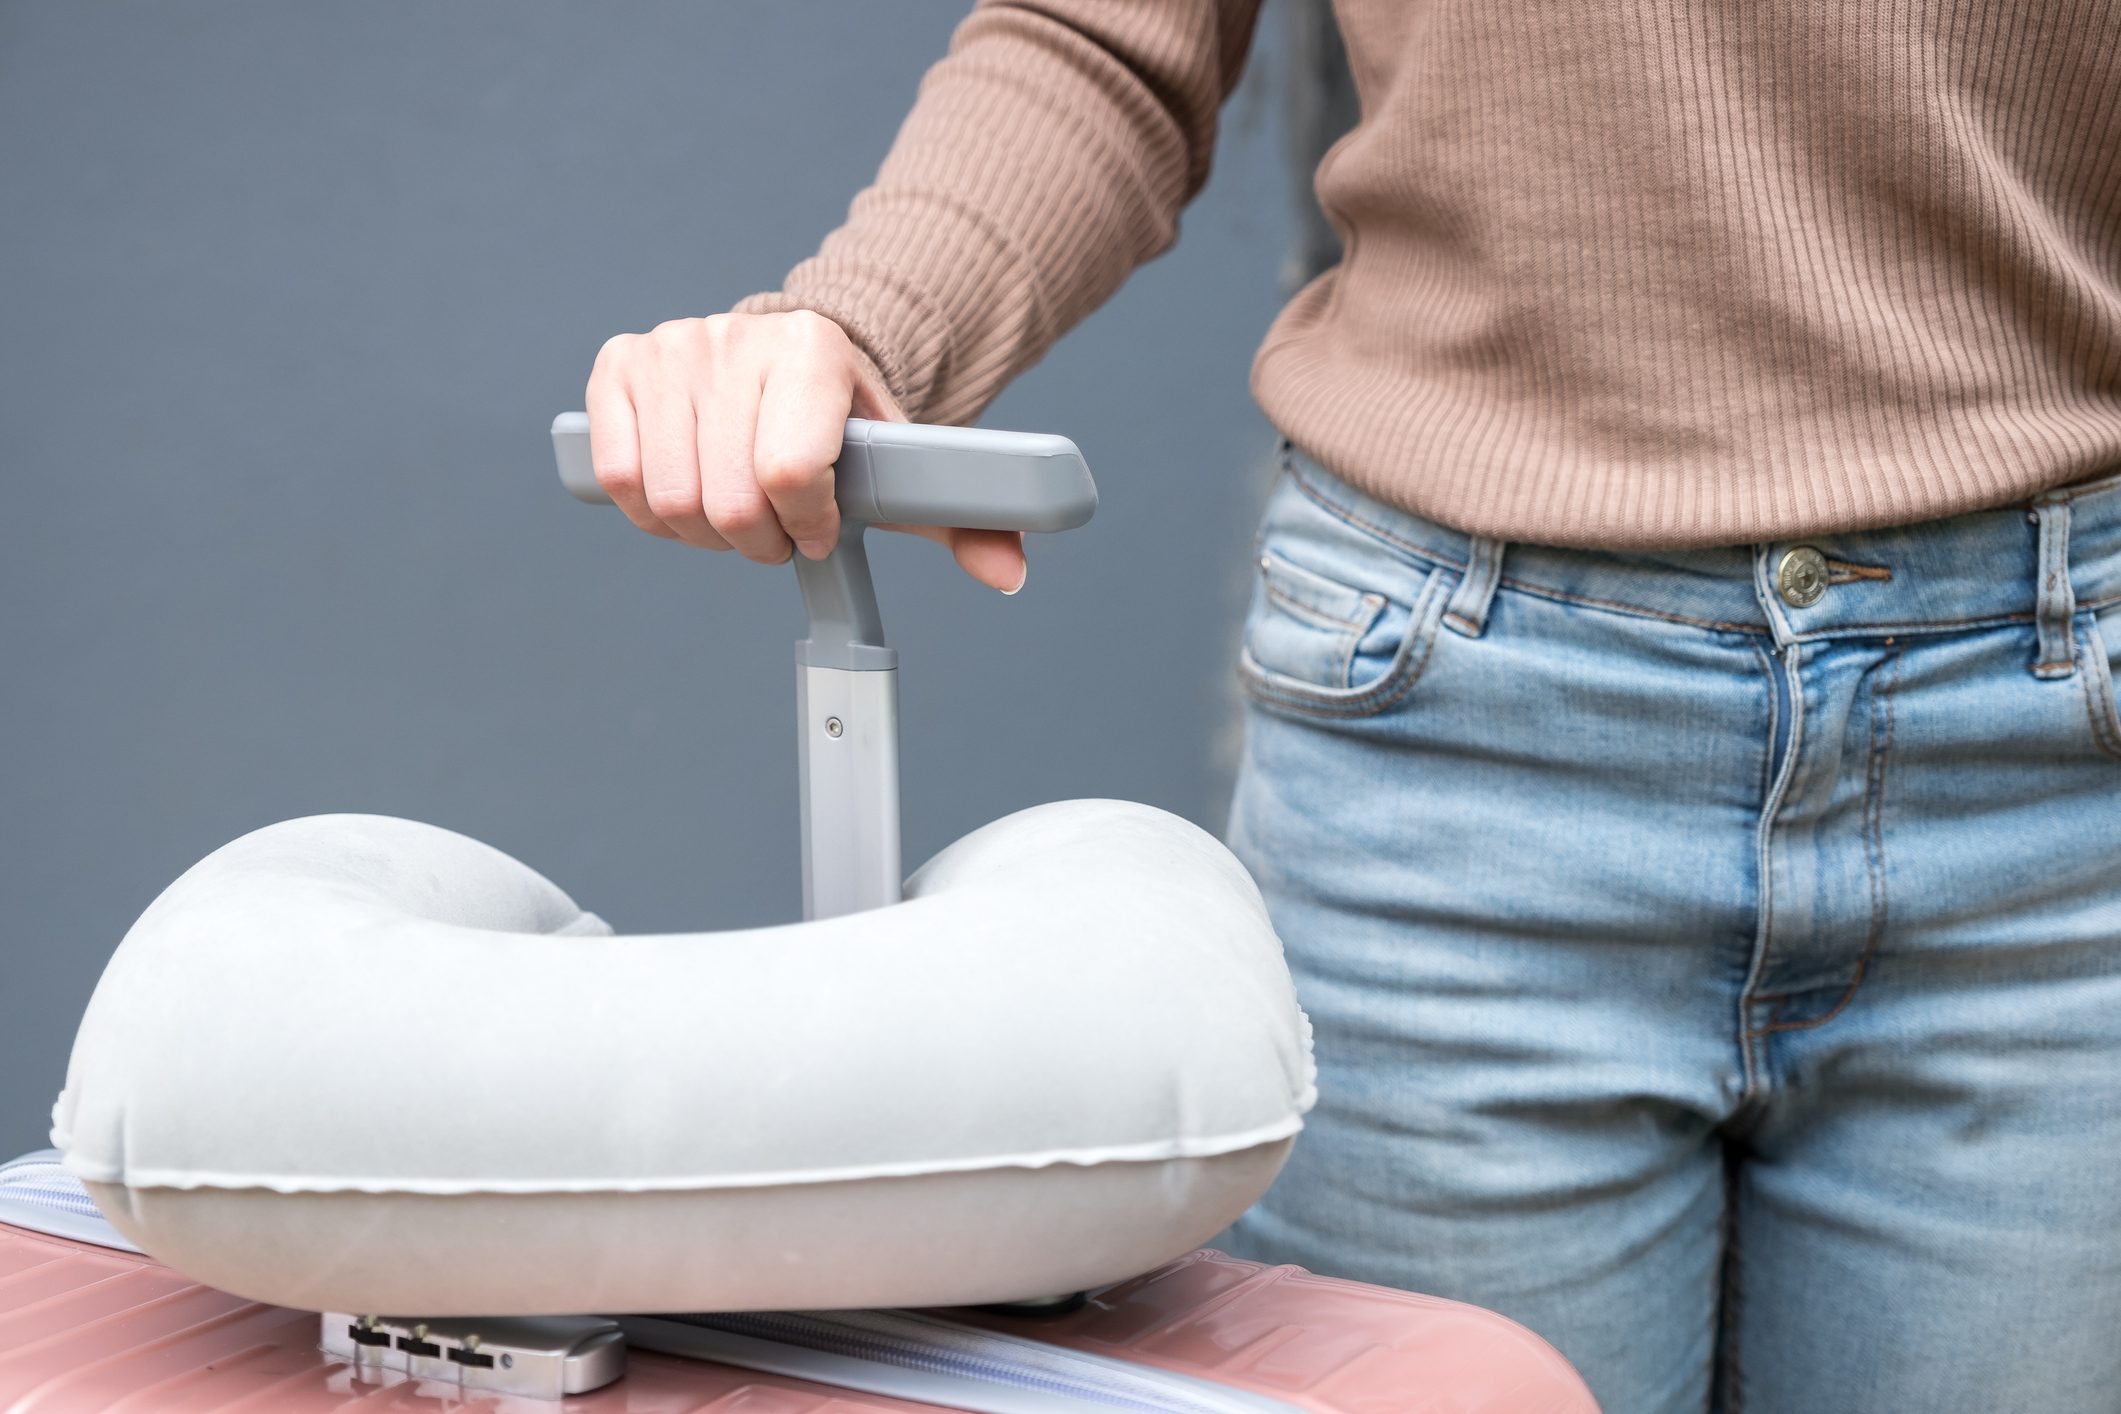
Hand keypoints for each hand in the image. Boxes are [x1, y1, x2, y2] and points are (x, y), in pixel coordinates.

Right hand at [583, 311, 1027, 590]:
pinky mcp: (620, 365)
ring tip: (736, 516)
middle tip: (777, 533)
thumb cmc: (844, 424)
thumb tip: (1009, 572)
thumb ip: (962, 517)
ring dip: (704, 535)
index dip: (806, 524)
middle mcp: (735, 337)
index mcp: (815, 349)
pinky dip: (651, 513)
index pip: (791, 471)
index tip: (819, 529)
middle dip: (758, 542)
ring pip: (670, 497)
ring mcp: (671, 347)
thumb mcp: (903, 463)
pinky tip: (687, 499)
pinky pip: (619, 475)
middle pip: (728, 499)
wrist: (788, 357)